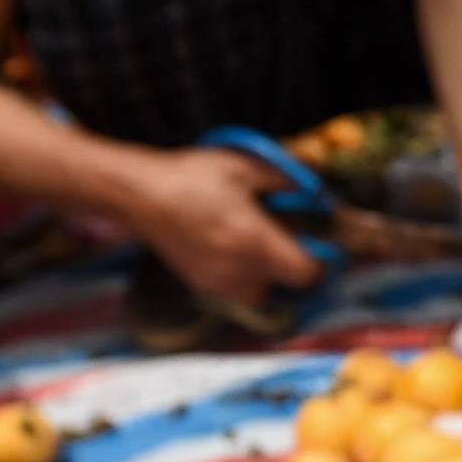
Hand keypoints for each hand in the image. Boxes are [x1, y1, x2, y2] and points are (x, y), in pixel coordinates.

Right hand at [125, 146, 320, 310]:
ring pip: (260, 294)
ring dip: (269, 276)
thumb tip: (315, 190)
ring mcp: (216, 281)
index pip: (305, 273)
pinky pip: (235, 291)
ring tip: (262, 247)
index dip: (320, 261)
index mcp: (254, 241)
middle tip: (292, 241)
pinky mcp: (199, 283)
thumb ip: (286, 180)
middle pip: (286, 288)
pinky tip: (234, 250)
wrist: (140, 194)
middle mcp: (238, 269)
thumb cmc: (192, 176)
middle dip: (294, 268)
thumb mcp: (245, 167)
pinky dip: (243, 278)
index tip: (320, 243)